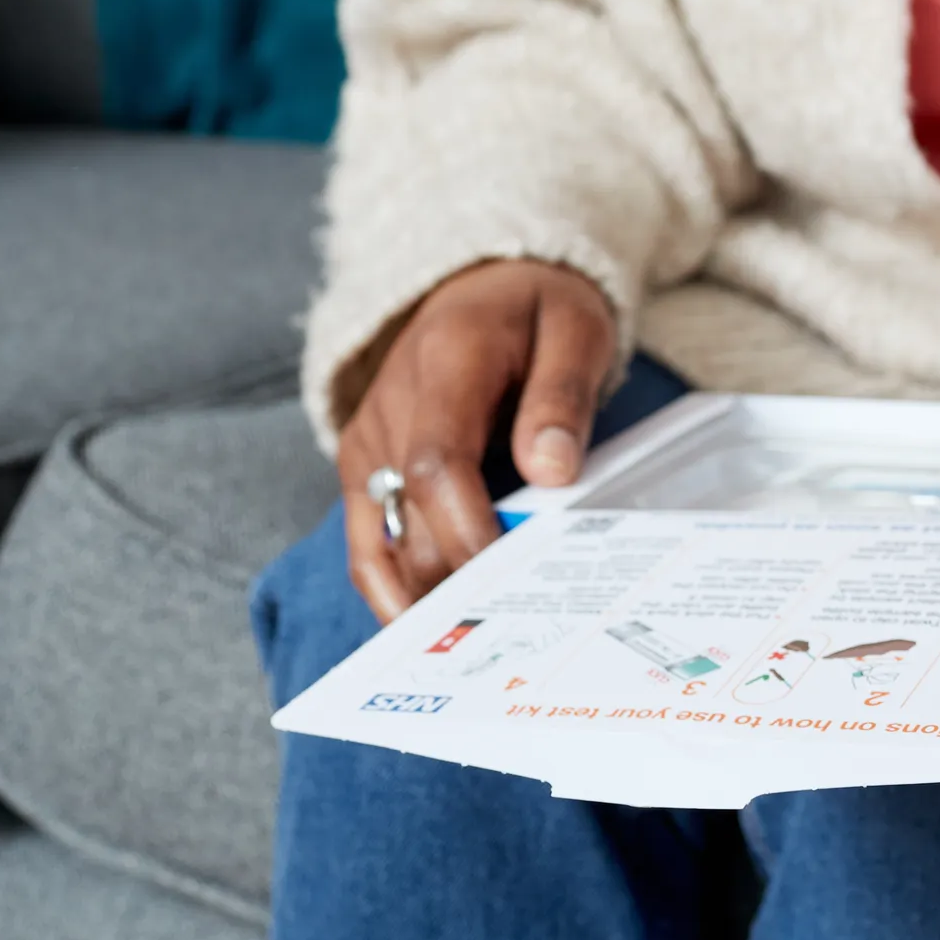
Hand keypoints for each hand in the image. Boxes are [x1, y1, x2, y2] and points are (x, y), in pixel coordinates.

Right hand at [336, 260, 616, 622]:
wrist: (480, 287)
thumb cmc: (535, 312)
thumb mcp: (574, 329)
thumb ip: (562, 397)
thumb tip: (551, 472)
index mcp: (443, 365)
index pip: (437, 465)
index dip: (468, 532)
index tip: (511, 581)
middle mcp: (389, 410)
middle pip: (407, 522)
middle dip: (455, 585)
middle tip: (514, 637)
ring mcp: (368, 446)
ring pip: (380, 548)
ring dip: (424, 603)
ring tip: (476, 651)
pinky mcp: (365, 473)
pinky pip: (371, 549)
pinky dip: (399, 594)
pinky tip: (440, 632)